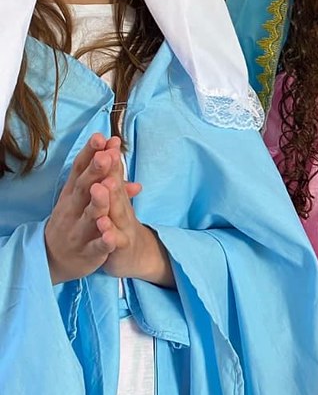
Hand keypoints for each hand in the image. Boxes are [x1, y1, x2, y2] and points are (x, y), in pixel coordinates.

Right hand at [44, 133, 118, 282]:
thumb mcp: (85, 197)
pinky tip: (110, 234)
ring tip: (106, 187)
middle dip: (95, 171)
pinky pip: (96, 245)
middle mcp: (72, 208)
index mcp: (73, 193)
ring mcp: (78, 229)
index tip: (100, 137)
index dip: (90, 153)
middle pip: (84, 187)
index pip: (80, 169)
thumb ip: (104, 177)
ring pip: (89, 215)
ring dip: (98, 201)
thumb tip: (118, 155)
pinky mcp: (87, 251)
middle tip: (105, 155)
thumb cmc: (74, 219)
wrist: (55, 257)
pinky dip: (103, 240)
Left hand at [97, 142, 172, 286]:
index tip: (104, 138)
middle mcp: (121, 208)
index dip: (108, 156)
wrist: (138, 257)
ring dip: (109, 200)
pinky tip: (105, 229)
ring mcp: (123, 227)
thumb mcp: (118, 200)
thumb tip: (112, 151)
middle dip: (110, 171)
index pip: (111, 173)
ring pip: (116, 213)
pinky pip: (115, 242)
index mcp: (116, 197)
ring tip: (101, 187)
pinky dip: (110, 236)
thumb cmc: (121, 225)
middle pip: (114, 188)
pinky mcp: (121, 248)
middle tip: (106, 154)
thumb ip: (115, 176)